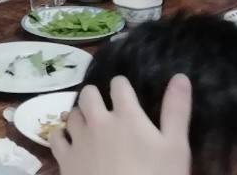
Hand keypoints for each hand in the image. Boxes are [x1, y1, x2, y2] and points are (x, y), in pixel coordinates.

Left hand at [50, 74, 191, 174]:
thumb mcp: (176, 147)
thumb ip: (176, 110)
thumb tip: (180, 77)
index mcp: (126, 114)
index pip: (119, 84)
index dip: (123, 87)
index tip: (126, 95)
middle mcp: (97, 120)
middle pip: (89, 93)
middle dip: (96, 96)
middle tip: (106, 110)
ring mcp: (78, 139)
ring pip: (72, 113)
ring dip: (81, 116)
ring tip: (90, 127)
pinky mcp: (64, 158)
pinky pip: (56, 137)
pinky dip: (63, 136)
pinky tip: (71, 144)